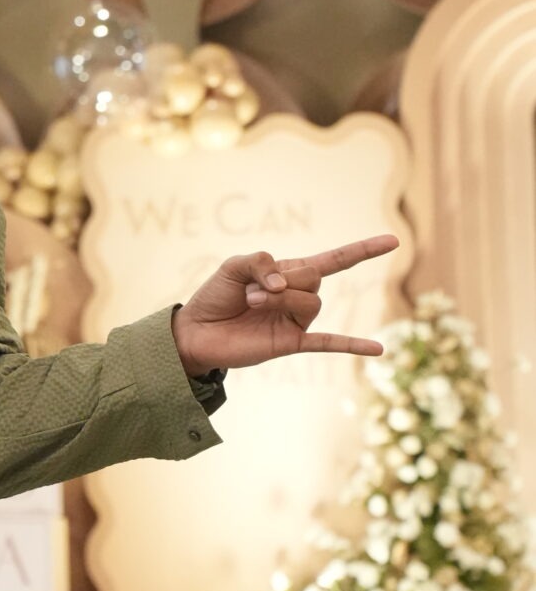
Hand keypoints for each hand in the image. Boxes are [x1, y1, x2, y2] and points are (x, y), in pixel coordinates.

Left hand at [172, 234, 397, 374]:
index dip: (363, 250)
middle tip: (251, 290)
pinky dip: (352, 344)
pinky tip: (378, 350)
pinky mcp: (291, 343)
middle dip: (282, 279)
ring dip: (278, 299)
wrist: (197, 331)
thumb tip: (284, 283)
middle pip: (315, 278)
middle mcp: (298, 296)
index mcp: (289, 273)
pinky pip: (328, 343)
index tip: (393, 241)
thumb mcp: (233, 266)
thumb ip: (260, 262)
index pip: (334, 260)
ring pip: (311, 302)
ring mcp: (297, 321)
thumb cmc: (216, 296)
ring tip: (251, 303)